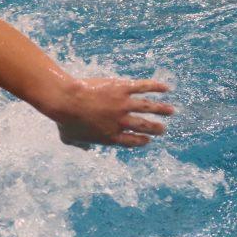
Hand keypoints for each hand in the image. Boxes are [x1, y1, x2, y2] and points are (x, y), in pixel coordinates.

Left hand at [55, 78, 173, 147]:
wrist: (66, 101)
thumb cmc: (64, 120)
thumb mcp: (69, 138)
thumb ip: (80, 145)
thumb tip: (85, 148)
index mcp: (110, 137)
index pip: (131, 141)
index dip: (141, 141)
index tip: (148, 139)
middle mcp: (120, 123)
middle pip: (143, 127)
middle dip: (155, 128)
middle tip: (163, 129)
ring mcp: (123, 105)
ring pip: (148, 108)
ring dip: (162, 110)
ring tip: (172, 111)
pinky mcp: (122, 89)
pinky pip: (143, 88)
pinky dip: (156, 87)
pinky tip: (166, 88)